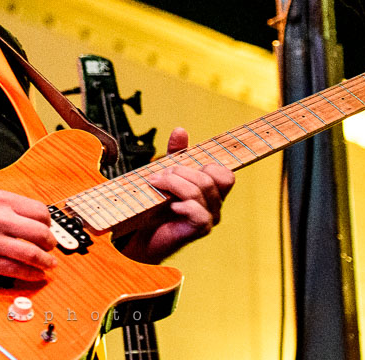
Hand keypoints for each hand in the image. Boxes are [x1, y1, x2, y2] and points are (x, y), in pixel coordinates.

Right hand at [0, 188, 57, 280]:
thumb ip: (7, 204)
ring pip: (32, 254)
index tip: (47, 228)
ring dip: (46, 261)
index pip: (40, 212)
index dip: (48, 223)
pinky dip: (31, 274)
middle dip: (51, 243)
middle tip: (51, 247)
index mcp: (2, 200)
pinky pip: (15, 270)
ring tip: (50, 264)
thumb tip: (29, 215)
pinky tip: (36, 275)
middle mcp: (0, 219)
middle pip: (40, 233)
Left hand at [121, 127, 234, 263]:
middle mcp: (214, 205)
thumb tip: (180, 130)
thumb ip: (175, 153)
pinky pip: (198, 211)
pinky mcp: (199, 230)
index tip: (180, 164)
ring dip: (174, 183)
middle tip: (160, 176)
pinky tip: (170, 206)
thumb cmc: (154, 206)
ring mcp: (209, 218)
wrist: (139, 235)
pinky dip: (182, 203)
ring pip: (201, 189)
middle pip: (211, 177)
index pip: (225, 174)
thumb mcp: (165, 174)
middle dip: (182, 171)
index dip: (207, 165)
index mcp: (211, 191)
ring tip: (156, 185)